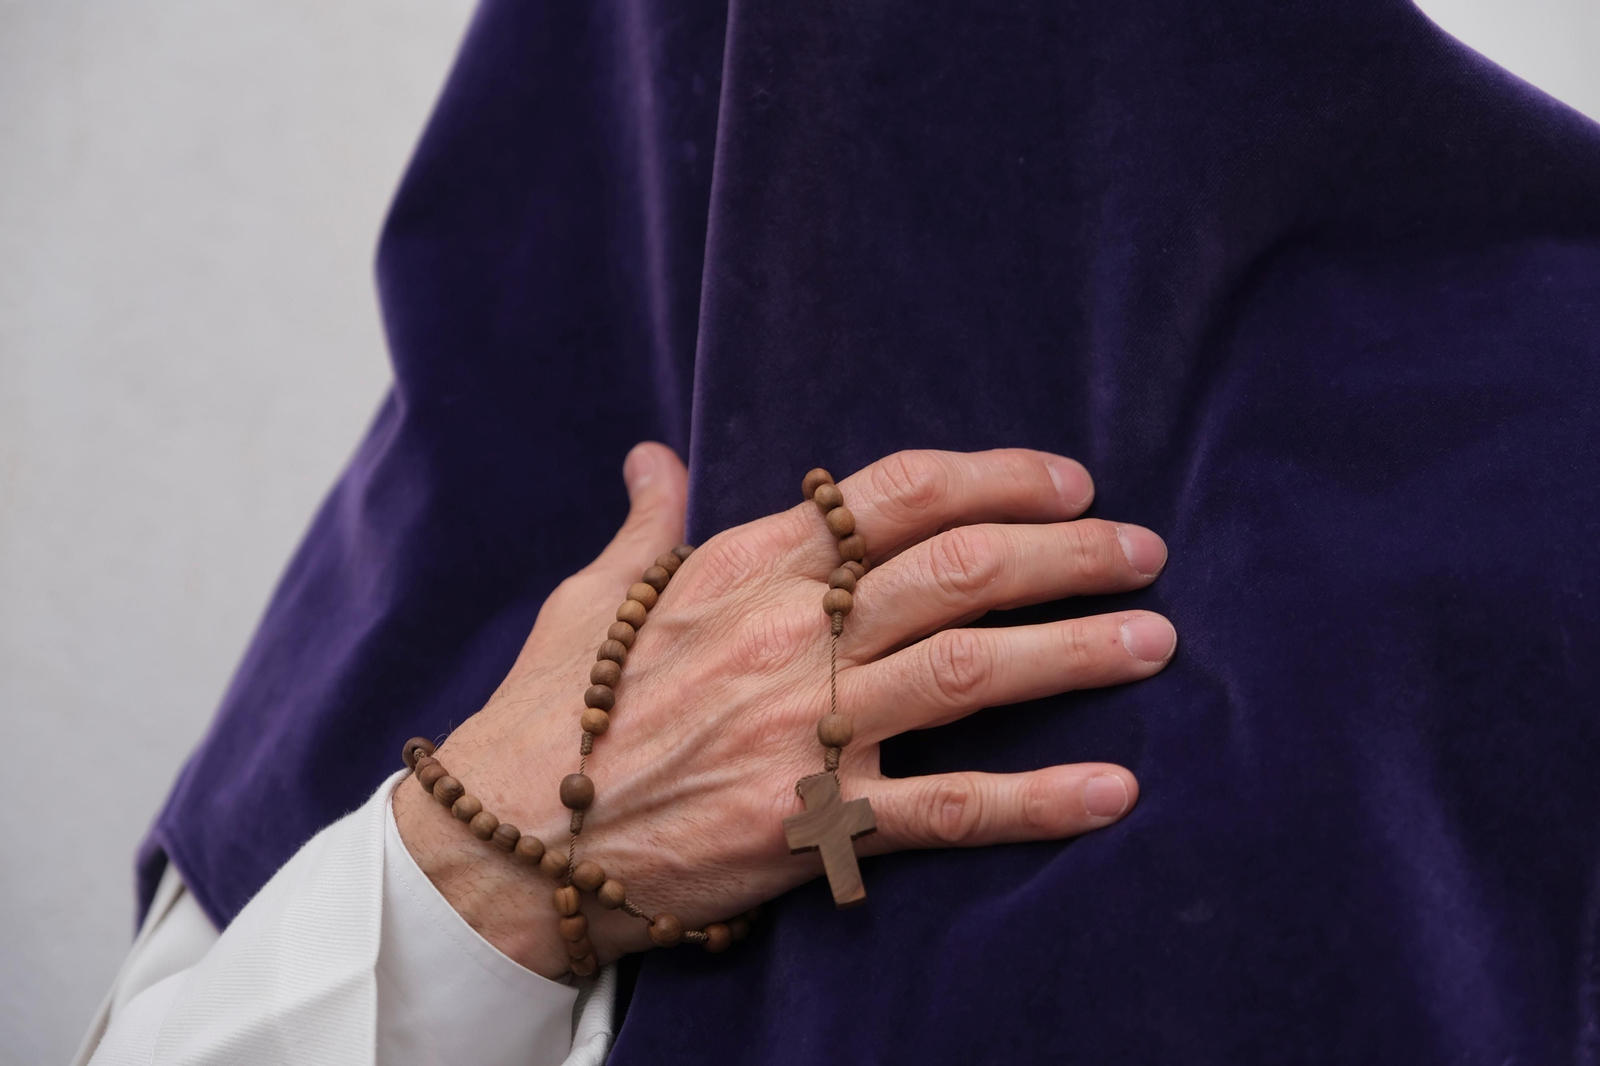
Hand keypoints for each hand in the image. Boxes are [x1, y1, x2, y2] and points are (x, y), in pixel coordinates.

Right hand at [393, 445, 1174, 978]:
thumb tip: (652, 458)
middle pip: (963, 569)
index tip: (1068, 482)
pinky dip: (1040, 803)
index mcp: (747, 569)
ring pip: (975, 669)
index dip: (997, 477)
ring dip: (1079, 651)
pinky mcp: (815, 822)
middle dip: (1070, 553)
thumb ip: (646, 525)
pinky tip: (1115, 792)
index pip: (895, 495)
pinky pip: (950, 808)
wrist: (508, 838)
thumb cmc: (552, 710)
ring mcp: (809, 728)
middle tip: (1145, 552)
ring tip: (1158, 639)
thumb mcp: (594, 597)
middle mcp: (792, 634)